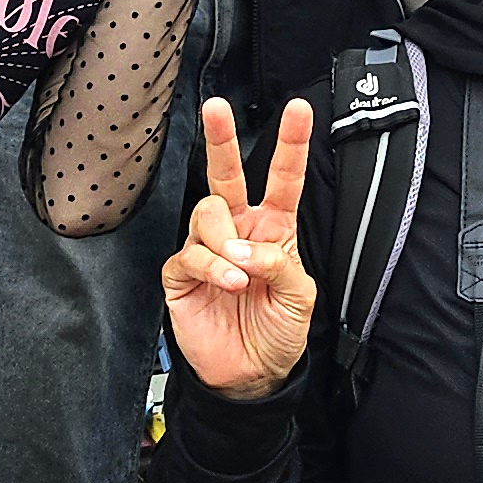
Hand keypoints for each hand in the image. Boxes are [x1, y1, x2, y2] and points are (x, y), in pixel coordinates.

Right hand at [163, 97, 314, 397]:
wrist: (250, 374)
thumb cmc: (278, 331)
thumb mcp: (300, 297)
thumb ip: (281, 263)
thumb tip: (248, 247)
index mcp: (273, 229)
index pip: (283, 179)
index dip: (290, 145)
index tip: (300, 109)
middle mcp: (238, 230)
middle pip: (226, 174)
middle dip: (221, 138)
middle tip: (216, 108)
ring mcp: (208, 249)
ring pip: (206, 212)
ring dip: (224, 239)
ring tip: (240, 274)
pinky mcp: (182, 273)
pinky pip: (189, 253)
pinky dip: (211, 266)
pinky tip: (227, 283)